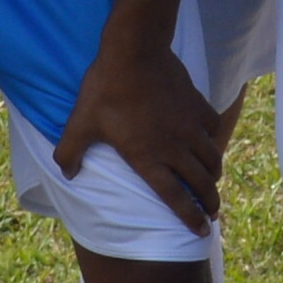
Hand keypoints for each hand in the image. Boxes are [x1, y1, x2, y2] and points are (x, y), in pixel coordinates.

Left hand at [48, 39, 226, 233]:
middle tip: (213, 214)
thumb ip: (70, 153)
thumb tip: (67, 174)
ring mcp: (189, 127)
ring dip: (214, 175)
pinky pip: (213, 130)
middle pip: (201, 184)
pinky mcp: (198, 106)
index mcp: (147, 158)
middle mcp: (174, 148)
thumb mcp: (80, 123)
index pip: (175, 197)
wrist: (134, 51)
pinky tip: (209, 141)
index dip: (190, 217)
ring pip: (212, 160)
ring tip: (212, 182)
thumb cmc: (106, 90)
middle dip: (210, 203)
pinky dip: (214, 140)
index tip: (201, 230)